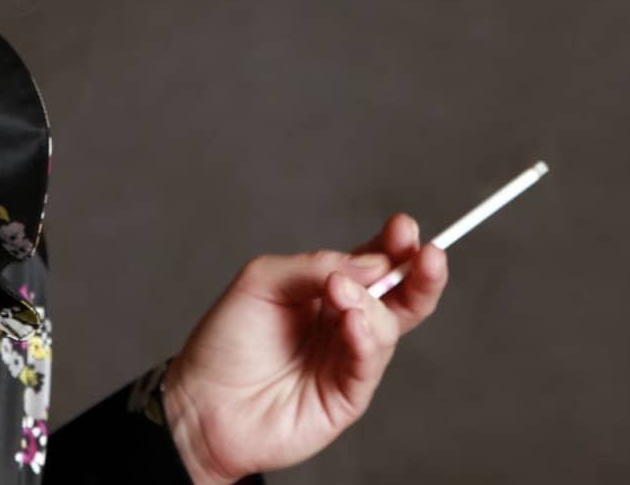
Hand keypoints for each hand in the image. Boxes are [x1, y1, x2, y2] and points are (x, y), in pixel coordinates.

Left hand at [161, 213, 447, 484]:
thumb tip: (368, 263)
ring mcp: (348, 360)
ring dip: (371, 303)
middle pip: (400, 297)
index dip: (393, 246)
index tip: (403, 227)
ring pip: (387, 326)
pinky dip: (367, 338)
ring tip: (341, 291)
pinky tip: (353, 321)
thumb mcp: (263, 281)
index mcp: (327, 290)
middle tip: (427, 253)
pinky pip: (368, 364)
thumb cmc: (226, 340)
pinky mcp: (346, 397)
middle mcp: (344, 323)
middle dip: (418, 274)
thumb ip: (312, 265)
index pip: (373, 263)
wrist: (202, 402)